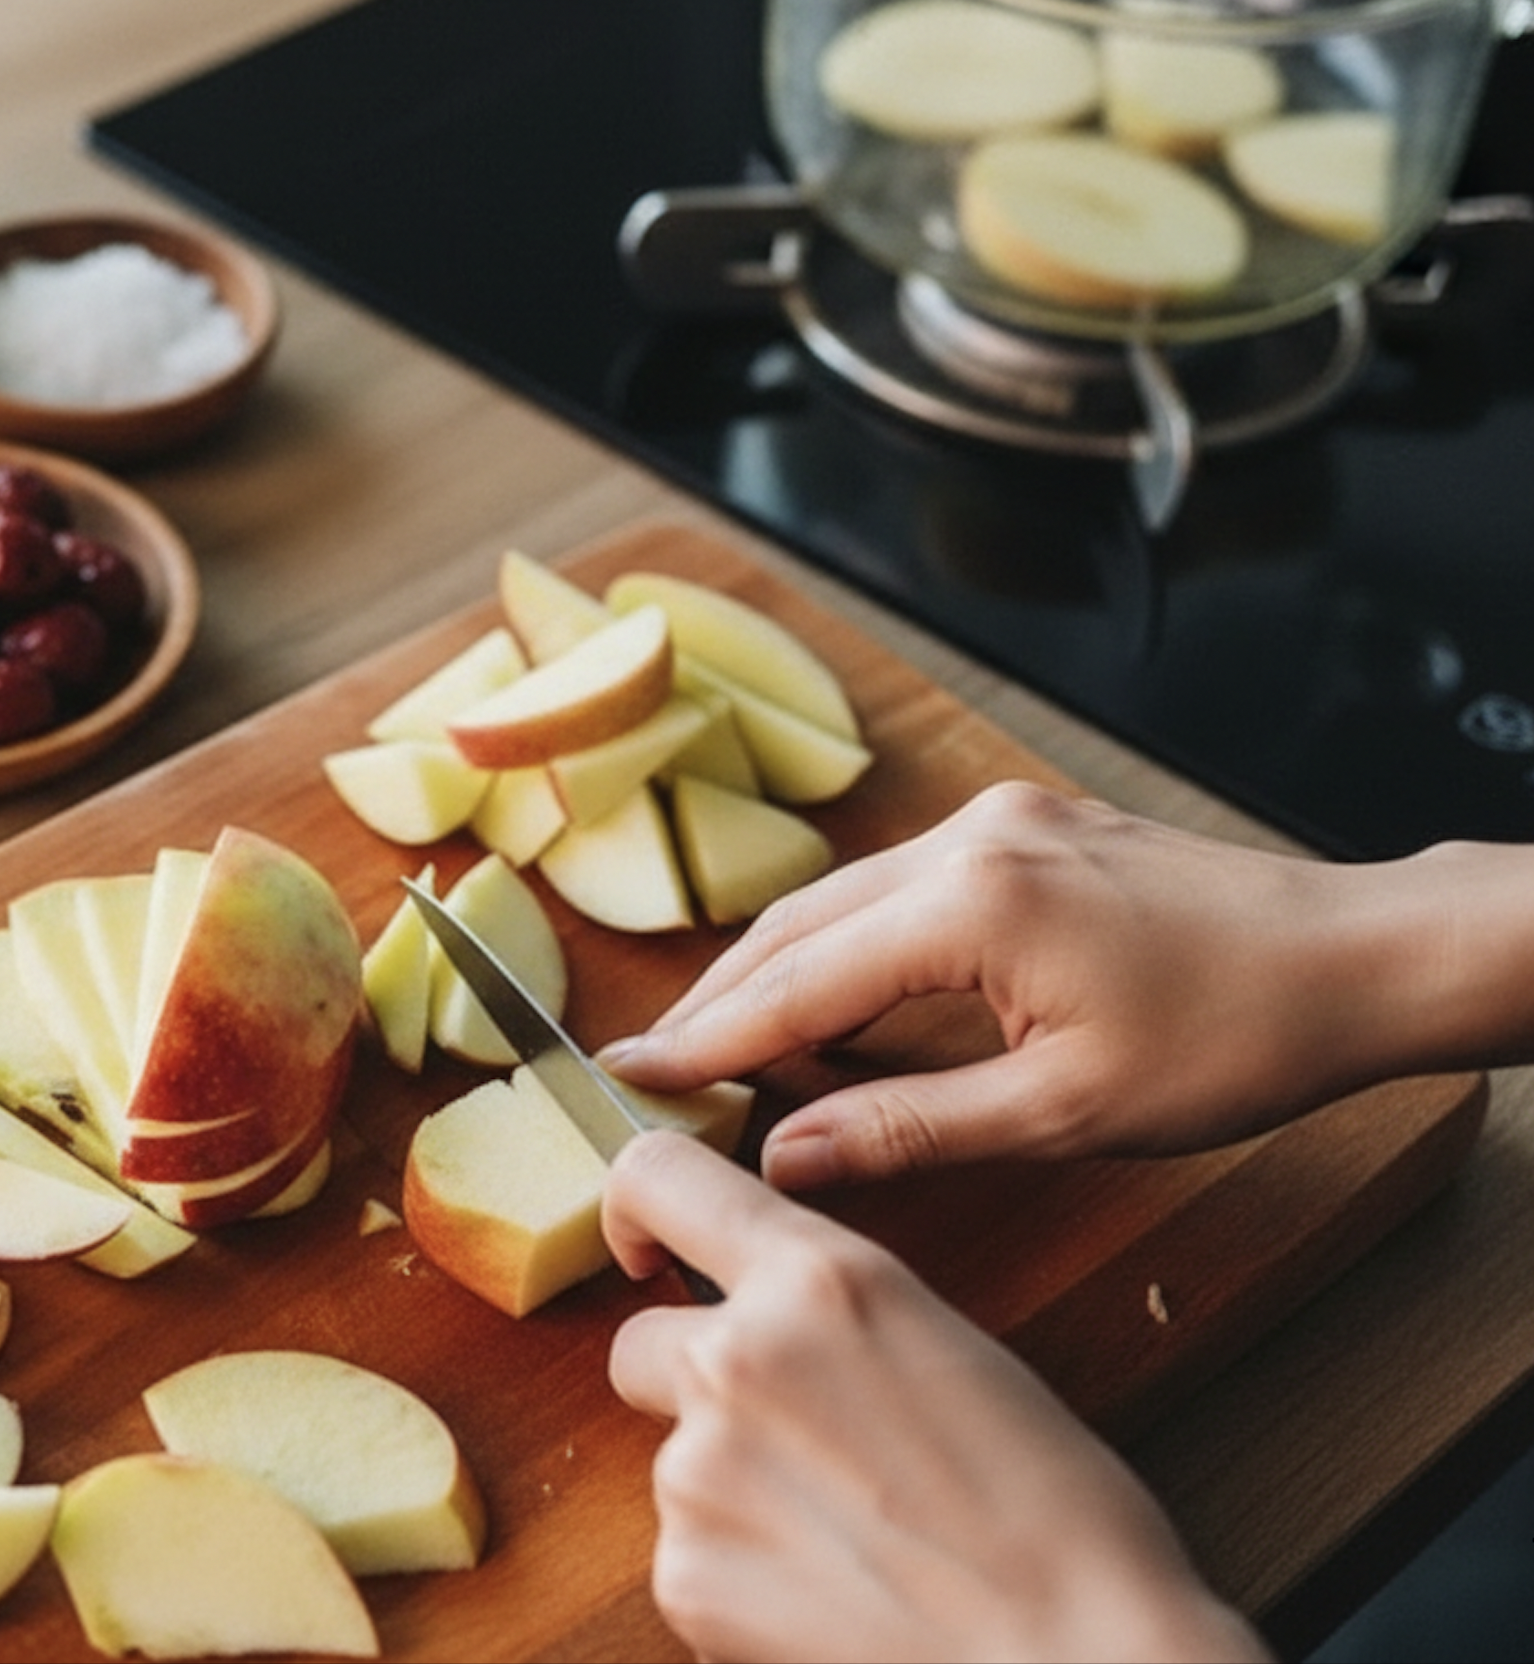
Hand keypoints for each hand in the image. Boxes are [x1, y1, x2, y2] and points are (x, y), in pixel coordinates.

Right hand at [601, 781, 1522, 1190]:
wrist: (1353, 956)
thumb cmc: (1231, 1039)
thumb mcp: (1064, 1111)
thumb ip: (908, 1128)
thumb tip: (786, 1157)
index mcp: (969, 907)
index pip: (797, 982)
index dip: (706, 1039)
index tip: (628, 1077)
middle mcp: (966, 841)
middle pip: (799, 925)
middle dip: (723, 1001)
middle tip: (657, 1069)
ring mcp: (996, 823)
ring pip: (842, 899)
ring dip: (783, 971)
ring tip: (732, 1050)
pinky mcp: (1024, 827)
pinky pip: (897, 884)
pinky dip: (849, 942)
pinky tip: (838, 999)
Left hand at [601, 1132, 1266, 1663]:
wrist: (1080, 1658)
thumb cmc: (1055, 1513)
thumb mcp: (941, 1342)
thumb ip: (825, 1309)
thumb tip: (760, 1315)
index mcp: (815, 1280)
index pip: (660, 1178)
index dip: (637, 1209)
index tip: (646, 1245)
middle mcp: (735, 1357)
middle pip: (642, 1341)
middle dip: (695, 1380)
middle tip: (797, 1440)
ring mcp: (697, 1471)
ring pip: (676, 1456)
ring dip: (733, 1485)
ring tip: (853, 1537)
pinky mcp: (684, 1575)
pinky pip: (688, 1549)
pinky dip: (739, 1570)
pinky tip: (831, 1595)